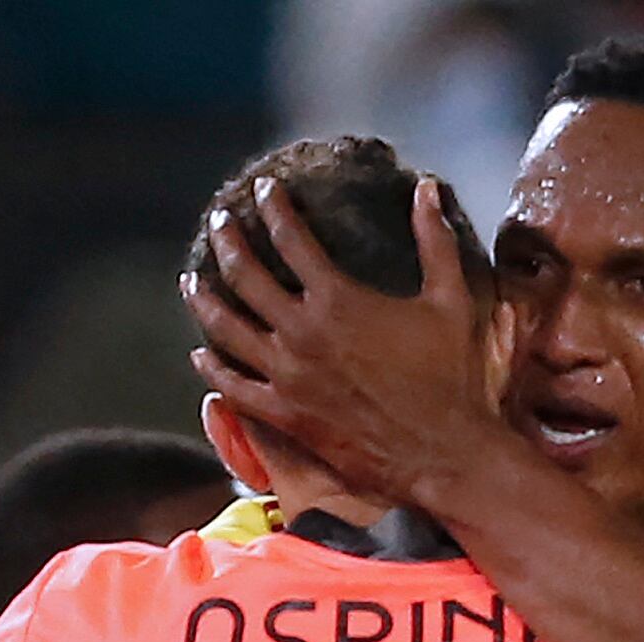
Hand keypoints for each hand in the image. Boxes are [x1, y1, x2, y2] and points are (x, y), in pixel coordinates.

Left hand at [185, 177, 513, 501]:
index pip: (292, 238)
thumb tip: (427, 187)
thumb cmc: (451, 378)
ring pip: (226, 330)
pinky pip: (235, 388)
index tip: (265, 191)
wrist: (443, 453)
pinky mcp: (286, 415)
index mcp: (338, 299)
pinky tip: (200, 356)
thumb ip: (435, 240)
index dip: (274, 208)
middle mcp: (302, 332)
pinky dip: (213, 370)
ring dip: (205, 300)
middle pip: (246, 275)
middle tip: (219, 222)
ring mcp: (288, 376)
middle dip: (228, 241)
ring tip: (192, 281)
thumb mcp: (451, 300)